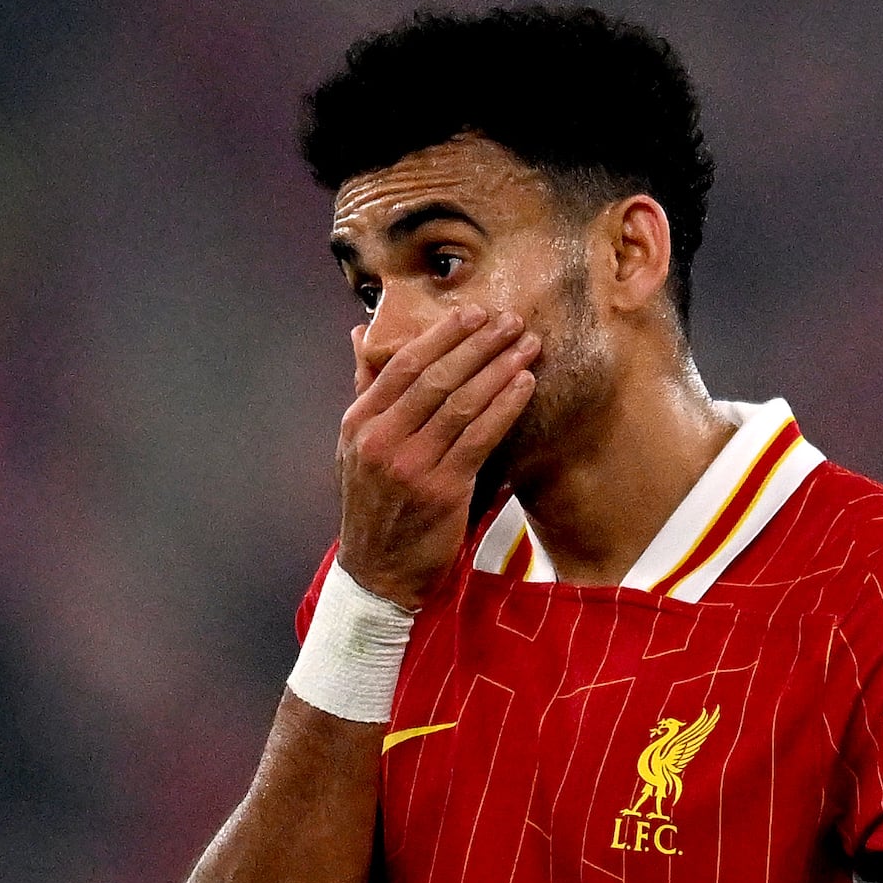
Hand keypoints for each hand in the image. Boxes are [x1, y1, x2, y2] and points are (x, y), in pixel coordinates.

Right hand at [335, 302, 533, 607]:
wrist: (377, 570)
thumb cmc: (374, 502)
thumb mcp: (355, 445)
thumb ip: (366, 389)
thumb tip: (361, 334)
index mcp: (359, 421)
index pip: (403, 364)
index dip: (443, 335)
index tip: (475, 312)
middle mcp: (380, 438)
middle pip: (436, 377)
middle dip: (479, 344)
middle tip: (512, 320)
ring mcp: (410, 464)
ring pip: (461, 403)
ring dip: (499, 369)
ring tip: (527, 346)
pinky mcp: (441, 491)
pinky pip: (480, 438)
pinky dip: (505, 407)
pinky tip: (525, 386)